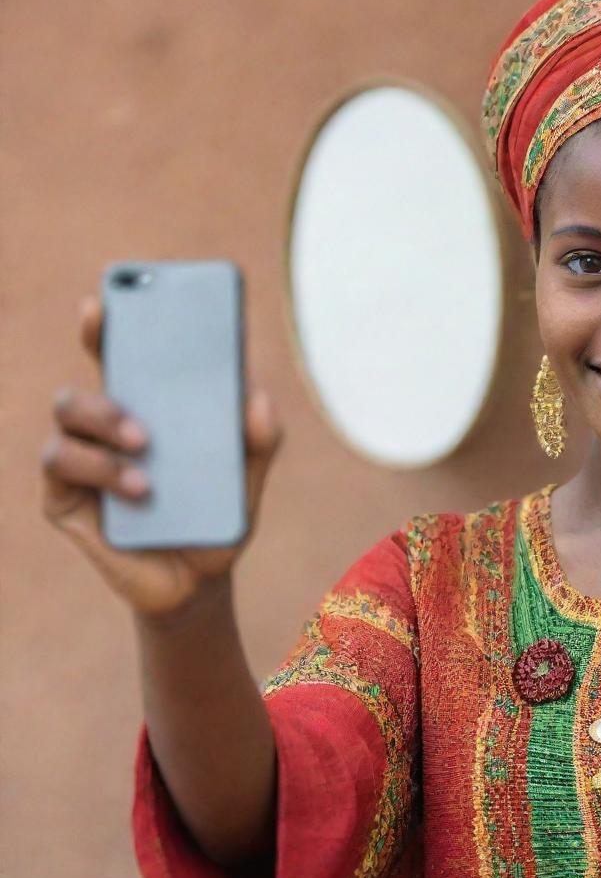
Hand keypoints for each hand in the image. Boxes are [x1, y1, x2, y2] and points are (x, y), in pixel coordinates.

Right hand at [40, 294, 283, 619]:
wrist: (197, 585)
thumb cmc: (216, 520)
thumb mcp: (247, 482)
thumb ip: (260, 443)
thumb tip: (259, 398)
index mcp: (151, 410)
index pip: (128, 354)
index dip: (115, 320)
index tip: (114, 292)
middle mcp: (107, 427)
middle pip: (90, 366)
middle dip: (100, 343)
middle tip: (118, 341)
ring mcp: (80, 459)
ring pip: (67, 409)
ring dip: (106, 418)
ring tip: (146, 445)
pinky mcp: (64, 498)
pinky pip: (61, 461)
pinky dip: (99, 467)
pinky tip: (137, 487)